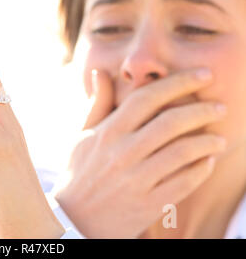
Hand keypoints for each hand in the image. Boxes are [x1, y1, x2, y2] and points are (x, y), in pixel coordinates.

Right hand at [54, 68, 226, 237]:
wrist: (73, 220)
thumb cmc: (79, 173)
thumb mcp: (82, 136)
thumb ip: (97, 104)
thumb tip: (101, 73)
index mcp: (107, 133)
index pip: (146, 98)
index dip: (177, 82)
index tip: (202, 75)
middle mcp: (121, 153)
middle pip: (171, 123)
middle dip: (202, 111)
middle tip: (220, 107)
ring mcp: (135, 180)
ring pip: (182, 153)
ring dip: (208, 141)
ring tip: (219, 138)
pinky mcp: (147, 205)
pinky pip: (183, 183)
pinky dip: (201, 170)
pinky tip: (207, 162)